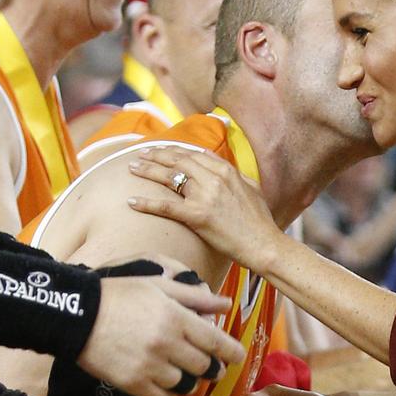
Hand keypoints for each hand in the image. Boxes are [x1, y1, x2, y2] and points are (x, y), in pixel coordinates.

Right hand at [78, 269, 246, 395]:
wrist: (77, 316)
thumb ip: (195, 298)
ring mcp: (149, 366)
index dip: (232, 352)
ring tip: (186, 372)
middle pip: (204, 366)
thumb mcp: (159, 286)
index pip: (215, 342)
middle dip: (213, 367)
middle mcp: (166, 344)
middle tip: (212, 366)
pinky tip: (167, 383)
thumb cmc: (120, 295)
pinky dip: (170, 393)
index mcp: (175, 318)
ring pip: (186, 384)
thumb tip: (226, 305)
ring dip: (190, 380)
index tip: (239, 357)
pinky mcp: (132, 383)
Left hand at [127, 146, 281, 273]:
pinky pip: (166, 206)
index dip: (173, 151)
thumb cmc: (260, 220)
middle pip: (178, 161)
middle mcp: (214, 179)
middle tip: (139, 156)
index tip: (160, 151)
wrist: (264, 244)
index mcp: (227, 170)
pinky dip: (146, 203)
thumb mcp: (251, 187)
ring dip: (147, 171)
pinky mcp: (197, 216)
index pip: (193, 155)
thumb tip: (212, 157)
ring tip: (131, 168)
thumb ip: (232, 171)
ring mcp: (205, 196)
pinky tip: (130, 202)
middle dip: (156, 156)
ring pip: (169, 178)